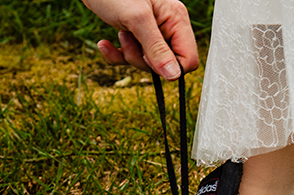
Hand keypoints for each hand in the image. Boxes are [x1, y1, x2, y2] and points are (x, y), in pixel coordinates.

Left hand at [81, 0, 198, 79]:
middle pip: (165, 64)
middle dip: (143, 59)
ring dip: (129, 55)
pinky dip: (116, 55)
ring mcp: (151, 32)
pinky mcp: (135, 35)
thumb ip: (157, 49)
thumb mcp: (137, 20)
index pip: (188, 59)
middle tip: (130, 39)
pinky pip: (130, 57)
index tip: (149, 56)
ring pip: (147, 63)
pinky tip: (105, 44)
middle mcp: (167, 26)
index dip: (169, 67)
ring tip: (121, 33)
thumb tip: (173, 75)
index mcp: (176, 19)